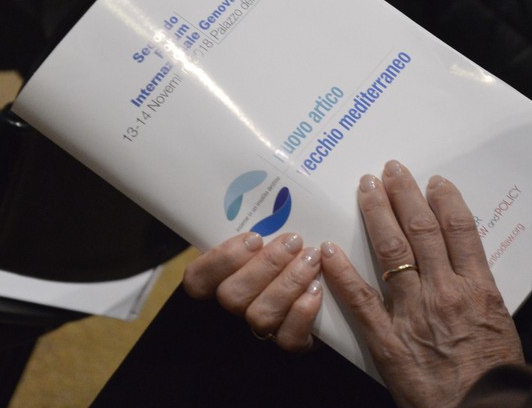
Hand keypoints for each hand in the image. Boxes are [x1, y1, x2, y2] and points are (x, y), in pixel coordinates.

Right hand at [182, 231, 322, 350]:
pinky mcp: (291, 341)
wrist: (333, 287)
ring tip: (311, 258)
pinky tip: (316, 289)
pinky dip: (303, 312)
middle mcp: (237, 306)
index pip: (197, 279)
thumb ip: (265, 220)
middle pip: (232, 296)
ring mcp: (261, 328)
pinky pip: (288, 338)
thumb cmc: (294, 249)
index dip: (221, 259)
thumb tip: (276, 190)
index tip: (254, 237)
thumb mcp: (274, 232)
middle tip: (294, 241)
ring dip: (289, 282)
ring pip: (260, 316)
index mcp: (222, 278)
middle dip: (266, 265)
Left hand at [321, 161, 522, 407]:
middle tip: (391, 170)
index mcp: (479, 288)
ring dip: (378, 214)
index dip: (446, 200)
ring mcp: (414, 314)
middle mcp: (446, 292)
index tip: (434, 182)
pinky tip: (329, 250)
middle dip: (405, 195)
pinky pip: (360, 300)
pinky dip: (343, 272)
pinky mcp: (388, 341)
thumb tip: (467, 265)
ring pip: (392, 251)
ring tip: (366, 188)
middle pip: (423, 230)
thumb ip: (481, 293)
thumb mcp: (501, 325)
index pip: (460, 229)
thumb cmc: (494, 377)